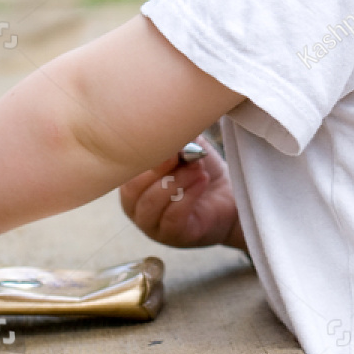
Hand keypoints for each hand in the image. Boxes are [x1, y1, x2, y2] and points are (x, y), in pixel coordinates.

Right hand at [119, 137, 244, 250]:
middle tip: (180, 155)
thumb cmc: (201, 171)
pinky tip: (202, 181)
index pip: (123, 170)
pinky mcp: (174, 237)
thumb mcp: (186, 147)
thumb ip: (173, 135)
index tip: (163, 140)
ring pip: (152, 203)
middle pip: (132, 189)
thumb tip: (165, 116)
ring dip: (177, 181)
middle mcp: (136, 207)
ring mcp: (153, 226)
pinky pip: (173, 217)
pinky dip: (188, 196)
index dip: (140, 155)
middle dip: (157, 169)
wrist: (230, 198)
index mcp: (132, 183)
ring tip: (197, 168)